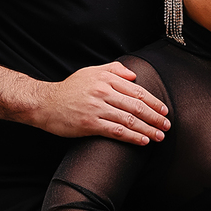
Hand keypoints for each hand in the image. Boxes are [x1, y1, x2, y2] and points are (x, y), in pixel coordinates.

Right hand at [30, 62, 170, 143]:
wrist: (43, 103)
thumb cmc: (68, 90)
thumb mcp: (89, 72)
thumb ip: (113, 70)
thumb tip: (134, 75)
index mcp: (105, 78)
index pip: (136, 90)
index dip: (153, 101)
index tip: (164, 110)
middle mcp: (102, 91)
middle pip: (136, 105)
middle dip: (155, 117)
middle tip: (167, 125)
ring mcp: (96, 108)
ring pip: (129, 119)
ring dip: (148, 129)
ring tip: (159, 136)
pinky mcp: (90, 124)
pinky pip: (117, 131)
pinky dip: (132, 137)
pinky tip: (143, 141)